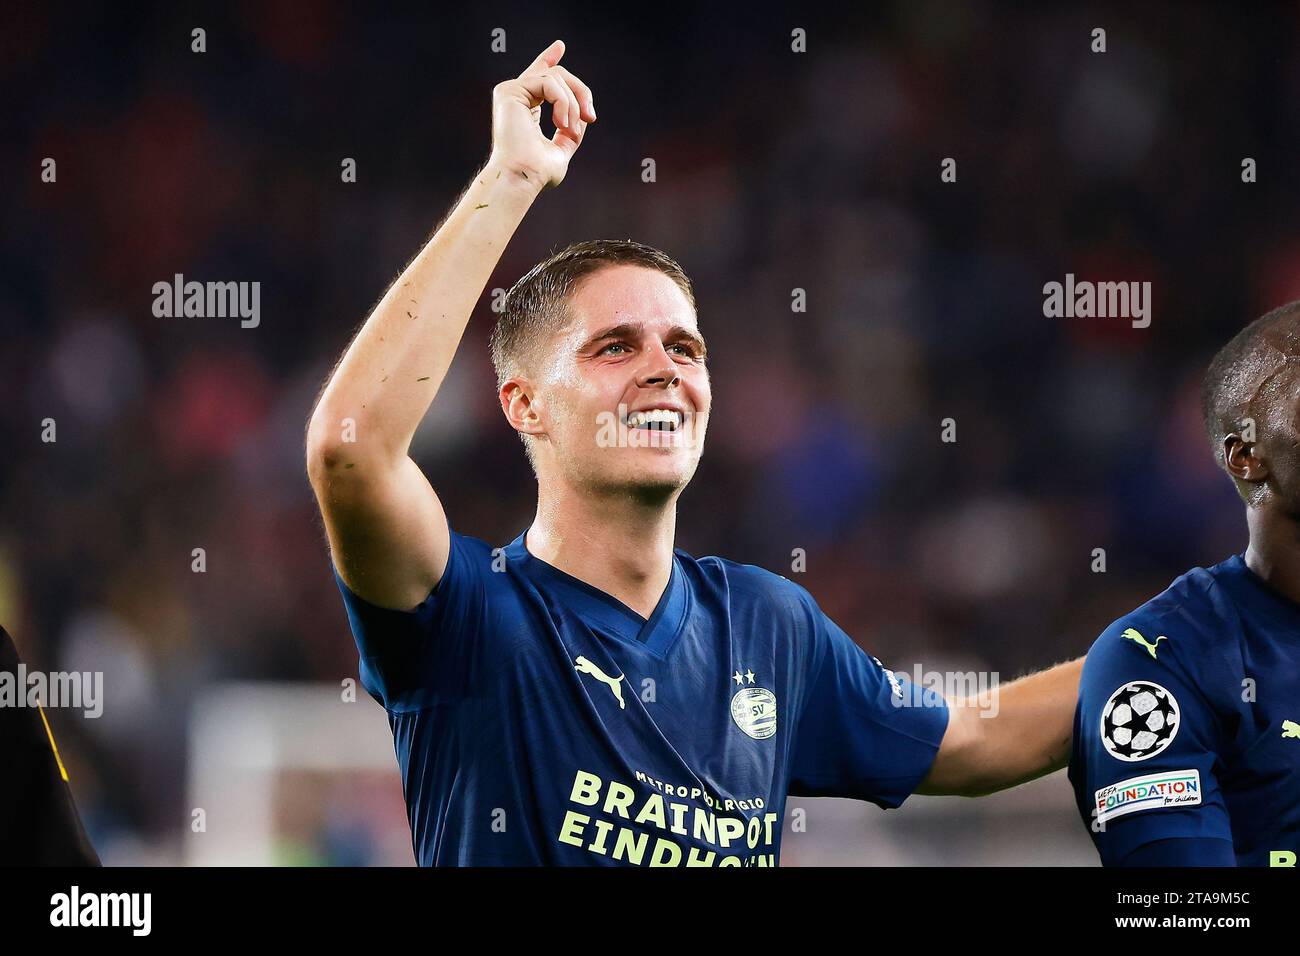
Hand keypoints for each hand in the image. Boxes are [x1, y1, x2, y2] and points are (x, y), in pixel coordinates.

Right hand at [489, 39, 596, 189]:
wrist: (522, 177)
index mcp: (525, 109)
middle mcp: (516, 97)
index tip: (560, 46)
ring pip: (555, 76)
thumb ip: (569, 131)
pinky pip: (548, 81)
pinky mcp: (510, 90)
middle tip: (590, 117)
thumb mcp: (561, 150)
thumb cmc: (537, 173)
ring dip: (572, 103)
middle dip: (580, 92)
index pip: (538, 78)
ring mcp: (511, 92)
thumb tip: (582, 115)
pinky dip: (562, 102)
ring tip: (570, 129)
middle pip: (556, 74)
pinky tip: (561, 123)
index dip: (549, 59)